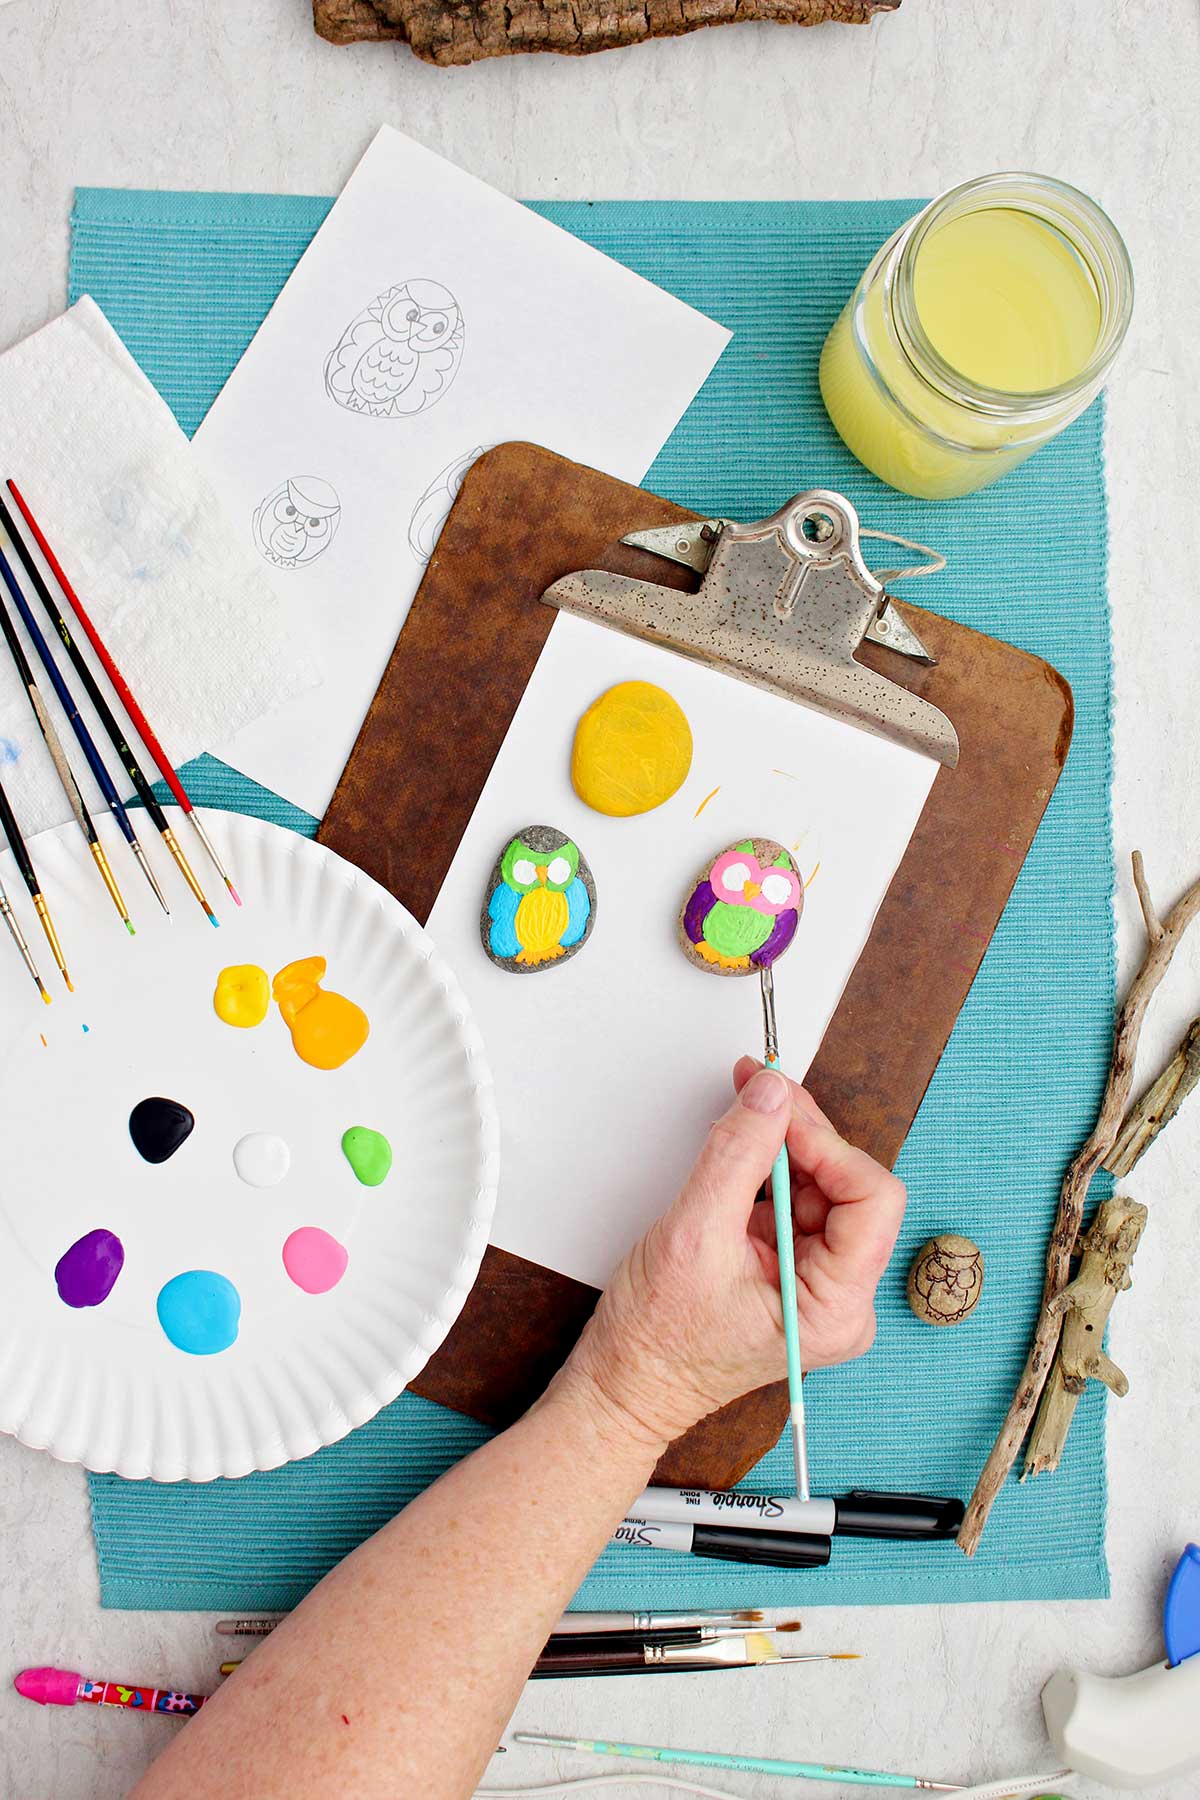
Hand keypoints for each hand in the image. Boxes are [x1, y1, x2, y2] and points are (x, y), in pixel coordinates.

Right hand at [563, 1058, 906, 1451]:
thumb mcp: (694, 1233)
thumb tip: (770, 1093)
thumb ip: (738, 1155)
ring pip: (822, 1190)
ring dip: (784, 1149)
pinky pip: (798, 1205)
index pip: (872, 1202)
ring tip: (744, 1116)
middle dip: (803, 1138)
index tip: (781, 1112)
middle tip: (759, 1090)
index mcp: (836, 1308)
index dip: (828, 1146)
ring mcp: (818, 1287)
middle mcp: (841, 1300)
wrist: (625, 1385)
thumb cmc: (657, 1341)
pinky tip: (743, 1152)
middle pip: (850, 1189)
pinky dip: (771, 1171)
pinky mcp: (793, 1273)